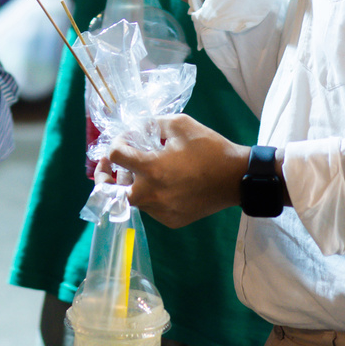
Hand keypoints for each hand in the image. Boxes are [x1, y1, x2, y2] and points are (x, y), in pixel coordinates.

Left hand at [109, 114, 250, 228]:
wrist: (237, 179)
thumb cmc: (210, 149)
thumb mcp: (180, 124)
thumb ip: (152, 124)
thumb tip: (135, 129)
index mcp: (152, 169)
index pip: (115, 157)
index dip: (116, 143)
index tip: (126, 139)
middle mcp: (152, 195)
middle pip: (113, 190)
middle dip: (107, 175)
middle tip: (109, 165)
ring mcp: (161, 211)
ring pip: (133, 199)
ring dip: (131, 184)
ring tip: (142, 170)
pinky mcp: (171, 221)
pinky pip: (150, 208)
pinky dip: (149, 195)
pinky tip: (161, 183)